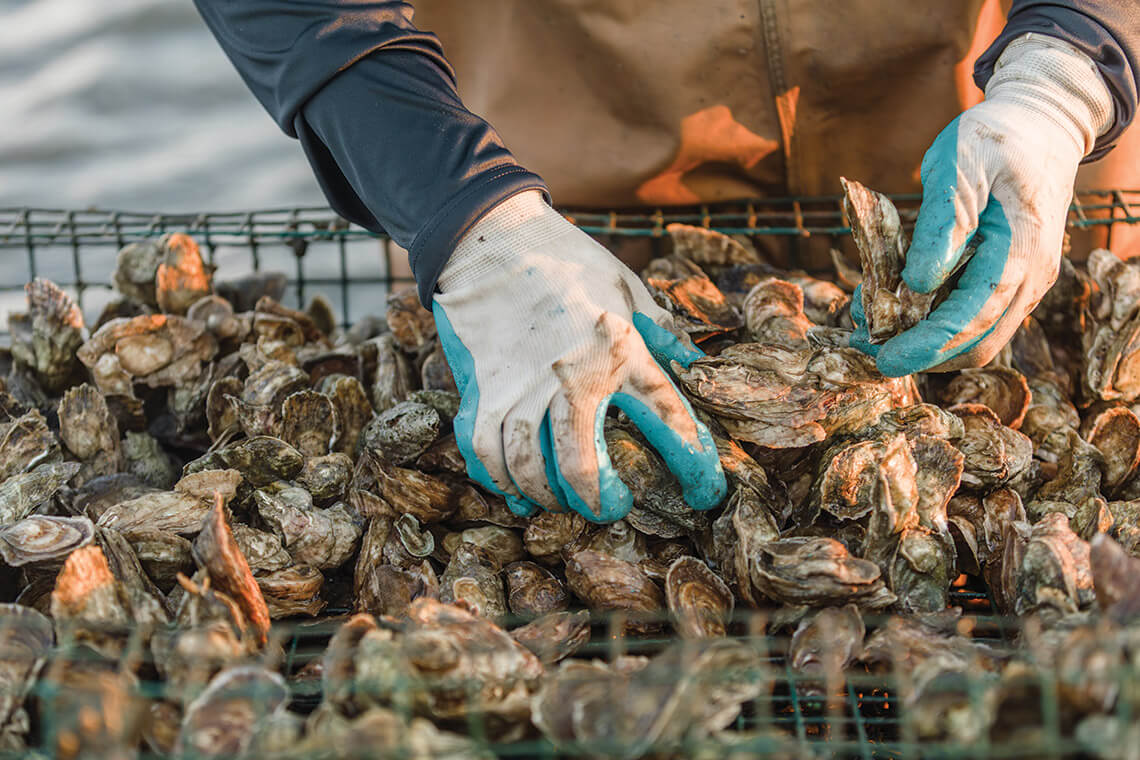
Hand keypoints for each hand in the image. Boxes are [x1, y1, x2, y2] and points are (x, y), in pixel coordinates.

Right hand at [432, 190, 726, 521]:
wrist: (492, 237)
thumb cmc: (567, 261)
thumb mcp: (629, 288)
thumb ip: (664, 332)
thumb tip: (698, 368)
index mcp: (619, 350)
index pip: (668, 419)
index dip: (694, 464)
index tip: (705, 491)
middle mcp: (569, 377)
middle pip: (583, 466)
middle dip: (602, 501)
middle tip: (615, 507)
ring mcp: (519, 388)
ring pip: (529, 469)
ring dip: (551, 495)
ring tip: (567, 498)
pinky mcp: (482, 391)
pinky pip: (486, 454)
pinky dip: (502, 480)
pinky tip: (519, 490)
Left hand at [856, 34, 1112, 375]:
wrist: (1042, 126)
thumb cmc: (996, 140)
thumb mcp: (959, 168)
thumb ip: (942, 226)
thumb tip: (918, 283)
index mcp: (1021, 251)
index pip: (972, 317)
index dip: (926, 344)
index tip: (885, 359)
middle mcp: (1032, 278)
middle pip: (977, 345)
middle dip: (921, 354)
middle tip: (867, 346)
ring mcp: (1027, 283)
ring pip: (977, 339)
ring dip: (926, 343)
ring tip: (873, 325)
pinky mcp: (1012, 281)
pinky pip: (976, 318)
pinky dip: (937, 323)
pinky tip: (898, 306)